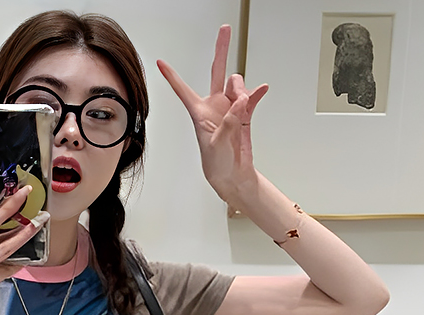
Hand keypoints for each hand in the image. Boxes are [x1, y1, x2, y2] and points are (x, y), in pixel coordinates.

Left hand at [157, 25, 267, 204]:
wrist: (232, 175)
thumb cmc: (216, 164)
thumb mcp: (215, 145)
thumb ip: (228, 122)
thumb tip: (240, 102)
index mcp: (199, 112)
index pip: (183, 90)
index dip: (172, 76)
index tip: (160, 63)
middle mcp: (214, 105)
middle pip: (217, 71)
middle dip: (221, 49)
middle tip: (225, 30)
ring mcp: (230, 107)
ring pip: (237, 83)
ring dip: (241, 90)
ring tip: (242, 108)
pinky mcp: (244, 114)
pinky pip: (252, 97)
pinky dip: (257, 93)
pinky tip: (262, 90)